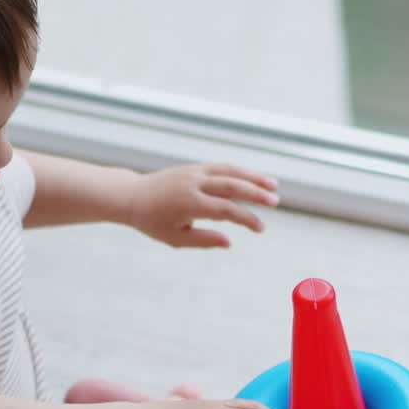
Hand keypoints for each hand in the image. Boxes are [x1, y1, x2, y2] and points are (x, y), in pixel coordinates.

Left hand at [127, 163, 278, 247]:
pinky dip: (240, 171)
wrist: (133, 196)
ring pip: (229, 170)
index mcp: (189, 203)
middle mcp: (194, 183)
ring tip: (273, 185)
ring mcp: (195, 172)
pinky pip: (221, 167)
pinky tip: (253, 179)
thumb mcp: (176, 238)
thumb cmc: (153, 222)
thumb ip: (203, 240)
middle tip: (275, 202)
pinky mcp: (194, 167)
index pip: (226, 209)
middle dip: (256, 193)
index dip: (246, 218)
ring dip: (253, 176)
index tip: (260, 228)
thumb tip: (229, 242)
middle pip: (232, 185)